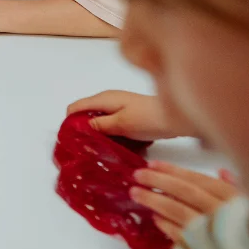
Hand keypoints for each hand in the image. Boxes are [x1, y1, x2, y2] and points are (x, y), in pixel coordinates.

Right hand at [66, 90, 189, 140]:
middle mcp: (108, 100)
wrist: (178, 118)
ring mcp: (119, 106)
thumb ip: (98, 125)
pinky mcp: (128, 114)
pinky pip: (112, 124)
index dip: (70, 123)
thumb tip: (79, 129)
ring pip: (100, 121)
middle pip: (86, 115)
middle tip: (89, 149)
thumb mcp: (121, 124)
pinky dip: (113, 134)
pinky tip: (120, 145)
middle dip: (85, 131)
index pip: (75, 107)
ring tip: (105, 150)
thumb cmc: (149, 118)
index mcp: (103, 99)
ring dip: (101, 134)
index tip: (73, 141)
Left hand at [130, 161, 239, 241]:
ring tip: (136, 193)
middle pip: (185, 192)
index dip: (174, 171)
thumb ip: (238, 190)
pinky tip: (155, 217)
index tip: (153, 164)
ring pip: (179, 212)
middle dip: (159, 181)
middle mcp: (223, 213)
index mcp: (236, 199)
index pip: (199, 180)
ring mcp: (212, 232)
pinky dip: (166, 225)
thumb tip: (222, 172)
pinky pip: (181, 236)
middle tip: (138, 174)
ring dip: (154, 201)